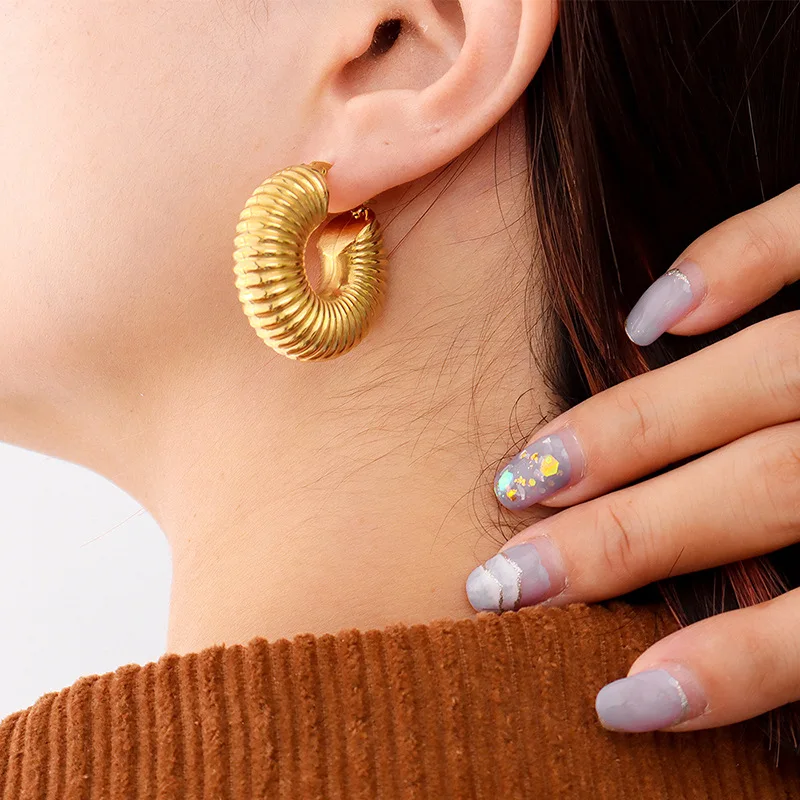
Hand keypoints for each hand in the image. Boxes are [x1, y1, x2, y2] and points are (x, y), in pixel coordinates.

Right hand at [466, 184, 799, 733]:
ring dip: (619, 434)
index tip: (614, 702)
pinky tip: (650, 317)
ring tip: (525, 474)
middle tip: (501, 580)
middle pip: (743, 496)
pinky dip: (724, 266)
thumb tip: (799, 672)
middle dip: (608, 547)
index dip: (714, 672)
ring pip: (741, 384)